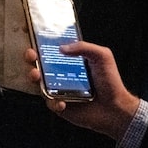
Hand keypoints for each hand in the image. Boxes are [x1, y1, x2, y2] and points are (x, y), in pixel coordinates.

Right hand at [25, 41, 140, 140]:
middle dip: (31, 59)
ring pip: (39, 84)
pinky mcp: (60, 106)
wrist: (115, 108)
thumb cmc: (110, 81)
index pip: (51, 51)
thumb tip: (61, 48)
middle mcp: (61, 75)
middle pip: (39, 65)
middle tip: (32, 56)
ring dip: (34, 78)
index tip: (31, 39)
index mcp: (70, 62)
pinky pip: (50, 103)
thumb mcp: (102, 56)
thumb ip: (84, 47)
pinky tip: (62, 102)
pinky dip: (53, 102)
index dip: (39, 45)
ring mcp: (59, 91)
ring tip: (37, 76)